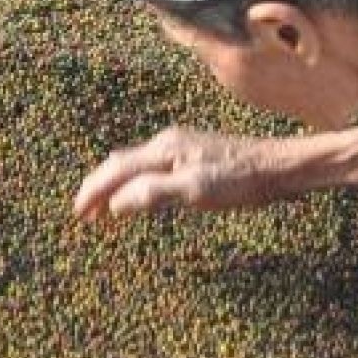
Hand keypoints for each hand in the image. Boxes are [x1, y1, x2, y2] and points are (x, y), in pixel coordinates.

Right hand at [73, 127, 297, 220]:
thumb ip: (153, 194)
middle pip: (121, 164)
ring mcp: (182, 146)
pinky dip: (135, 182)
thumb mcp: (196, 190)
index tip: (78, 213)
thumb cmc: (241, 181)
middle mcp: (168, 143)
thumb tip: (115, 204)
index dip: (93, 192)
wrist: (279, 167)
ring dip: (116, 185)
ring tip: (105, 207)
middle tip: (84, 214)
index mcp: (164, 150)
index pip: (116, 171)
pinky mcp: (195, 154)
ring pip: (136, 164)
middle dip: (99, 187)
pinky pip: (152, 166)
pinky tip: (142, 193)